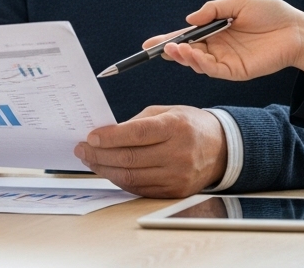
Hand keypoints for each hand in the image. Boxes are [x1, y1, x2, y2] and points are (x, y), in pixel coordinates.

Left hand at [72, 105, 226, 197]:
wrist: (221, 149)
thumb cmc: (189, 126)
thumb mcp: (167, 112)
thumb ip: (137, 122)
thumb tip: (106, 135)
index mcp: (175, 127)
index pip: (137, 134)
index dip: (110, 137)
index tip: (90, 137)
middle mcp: (178, 153)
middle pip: (130, 158)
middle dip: (99, 155)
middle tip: (82, 149)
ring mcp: (177, 176)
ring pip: (131, 177)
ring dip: (105, 170)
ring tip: (90, 161)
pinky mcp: (174, 192)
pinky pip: (139, 189)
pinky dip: (120, 180)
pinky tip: (109, 171)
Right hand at [147, 0, 303, 80]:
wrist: (297, 29)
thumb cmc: (271, 13)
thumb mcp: (239, 3)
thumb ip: (213, 10)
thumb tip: (189, 19)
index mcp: (216, 31)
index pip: (188, 37)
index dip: (169, 39)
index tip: (149, 43)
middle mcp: (218, 48)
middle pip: (188, 52)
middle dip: (171, 51)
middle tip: (157, 49)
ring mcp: (226, 61)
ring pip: (198, 63)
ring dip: (184, 57)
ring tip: (174, 49)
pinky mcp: (236, 71)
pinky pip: (214, 70)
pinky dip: (200, 64)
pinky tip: (192, 55)